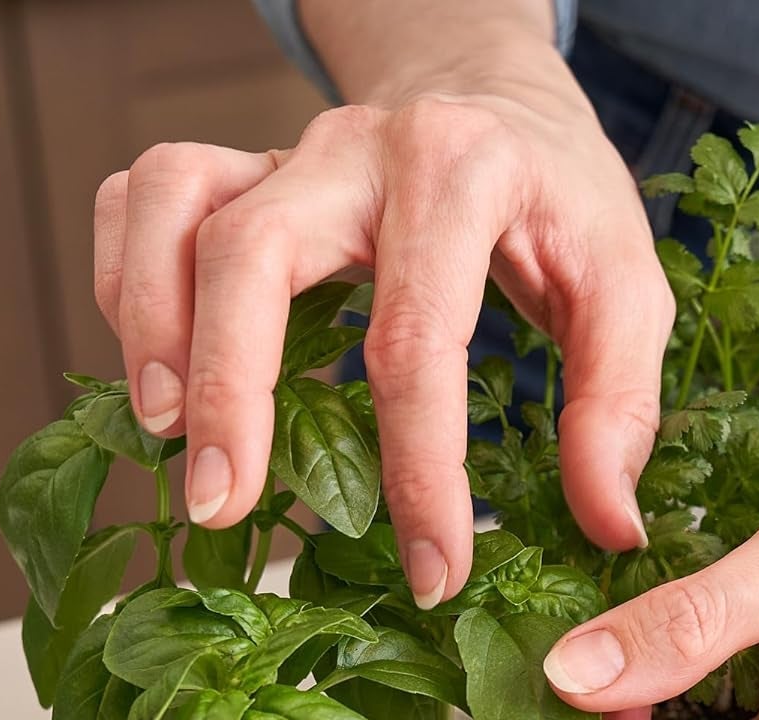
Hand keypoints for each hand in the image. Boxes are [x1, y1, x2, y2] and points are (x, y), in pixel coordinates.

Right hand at [92, 27, 664, 603]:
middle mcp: (357, 149)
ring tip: (168, 434)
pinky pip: (143, 193)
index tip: (433, 572)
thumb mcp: (630, 295)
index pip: (416, 339)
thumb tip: (607, 526)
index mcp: (461, 173)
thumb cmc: (566, 210)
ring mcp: (287, 152)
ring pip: (175, 205)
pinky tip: (159, 366)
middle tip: (224, 503)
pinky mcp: (243, 167)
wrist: (511, 108)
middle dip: (231, 389)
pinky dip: (129, 275)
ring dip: (154, 324)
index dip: (419, 472)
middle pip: (253, 249)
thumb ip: (621, 408)